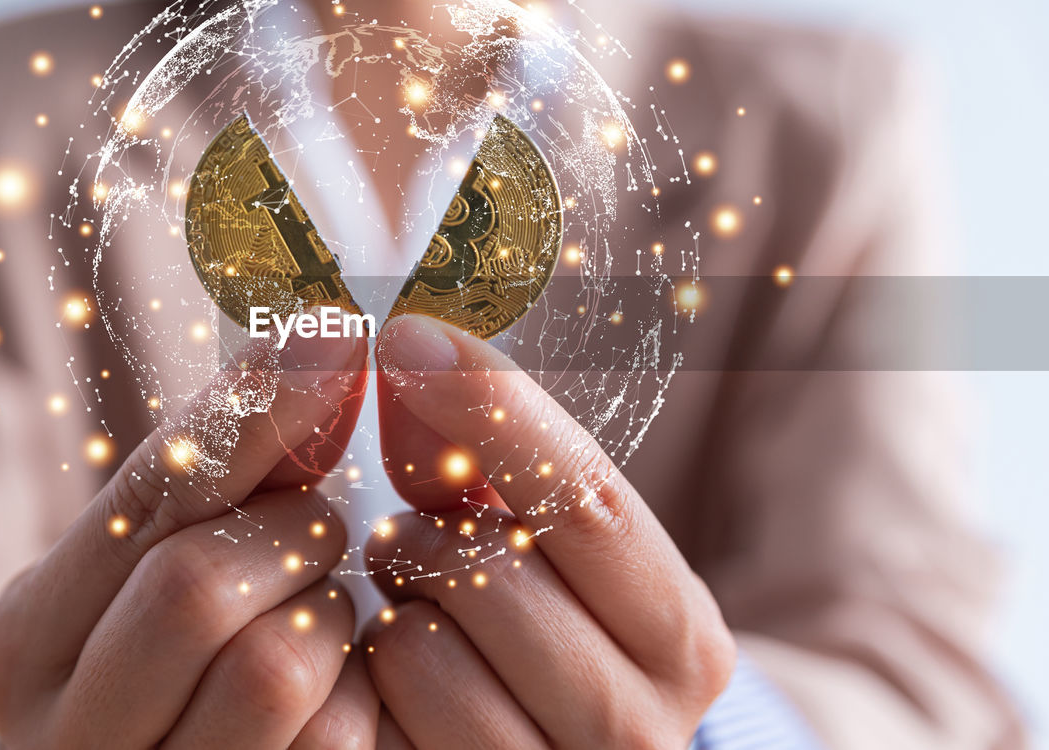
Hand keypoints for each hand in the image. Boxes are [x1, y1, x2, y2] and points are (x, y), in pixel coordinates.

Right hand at [0, 327, 378, 748]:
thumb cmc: (155, 644)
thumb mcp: (149, 556)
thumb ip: (219, 461)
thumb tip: (324, 337)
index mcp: (18, 644)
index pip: (142, 502)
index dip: (253, 416)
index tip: (336, 339)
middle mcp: (59, 738)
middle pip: (192, 588)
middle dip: (286, 536)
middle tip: (312, 531)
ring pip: (272, 670)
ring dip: (325, 615)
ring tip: (315, 612)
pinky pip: (335, 741)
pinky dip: (357, 693)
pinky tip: (337, 683)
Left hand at [363, 315, 735, 748]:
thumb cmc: (546, 632)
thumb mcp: (547, 546)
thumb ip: (486, 454)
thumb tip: (413, 353)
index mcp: (683, 638)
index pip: (585, 499)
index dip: (490, 407)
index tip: (409, 337)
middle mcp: (641, 729)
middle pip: (491, 567)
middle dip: (428, 528)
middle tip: (420, 540)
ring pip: (417, 643)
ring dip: (392, 606)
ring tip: (418, 614)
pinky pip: (372, 712)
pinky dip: (365, 678)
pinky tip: (394, 682)